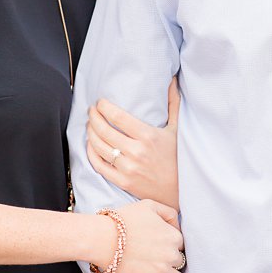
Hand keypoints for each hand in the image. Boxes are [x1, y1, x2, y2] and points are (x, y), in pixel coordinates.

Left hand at [87, 78, 179, 209]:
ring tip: (90, 124)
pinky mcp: (123, 182)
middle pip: (104, 130)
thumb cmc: (179, 158)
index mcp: (148, 136)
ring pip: (98, 146)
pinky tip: (91, 144)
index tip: (99, 102)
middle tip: (91, 111)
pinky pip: (99, 165)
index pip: (117, 116)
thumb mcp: (178, 130)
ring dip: (90, 133)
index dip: (103, 107)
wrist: (181, 191)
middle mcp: (136, 152)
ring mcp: (128, 168)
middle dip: (93, 117)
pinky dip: (91, 153)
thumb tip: (172, 80)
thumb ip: (173, 104)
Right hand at [105, 199, 183, 272]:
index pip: (181, 243)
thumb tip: (177, 227)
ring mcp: (162, 270)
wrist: (100, 238)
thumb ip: (168, 212)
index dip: (170, 244)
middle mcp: (171, 254)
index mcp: (173, 235)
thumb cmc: (121, 220)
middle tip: (155, 257)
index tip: (159, 245)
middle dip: (170, 259)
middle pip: (180, 261)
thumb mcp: (148, 205)